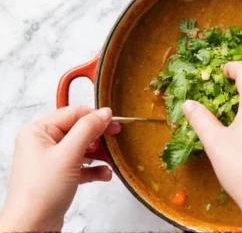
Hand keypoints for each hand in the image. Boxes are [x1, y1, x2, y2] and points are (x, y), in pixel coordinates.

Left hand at [0, 106, 120, 231]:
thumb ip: (88, 129)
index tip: (115, 123)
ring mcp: (50, 160)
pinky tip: (104, 174)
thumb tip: (104, 112)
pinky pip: (81, 164)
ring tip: (112, 160)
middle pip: (79, 130)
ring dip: (99, 154)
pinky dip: (94, 168)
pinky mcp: (58, 176)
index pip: (73, 113)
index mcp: (38, 131)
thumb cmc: (40, 193)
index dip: (96, 117)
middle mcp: (42, 143)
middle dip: (99, 137)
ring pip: (82, 147)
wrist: (31, 228)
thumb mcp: (68, 155)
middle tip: (117, 139)